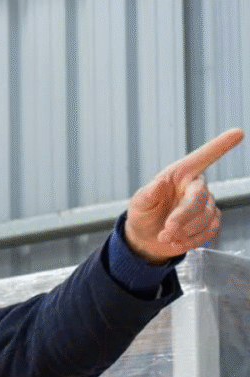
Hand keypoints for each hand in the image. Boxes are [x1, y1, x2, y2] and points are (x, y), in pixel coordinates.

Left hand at [124, 128, 243, 263]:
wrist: (146, 239)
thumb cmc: (143, 215)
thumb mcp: (139, 204)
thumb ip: (148, 194)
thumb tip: (158, 182)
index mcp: (180, 175)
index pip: (202, 158)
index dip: (220, 146)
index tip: (237, 133)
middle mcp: (195, 187)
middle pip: (200, 198)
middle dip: (182, 217)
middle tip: (166, 231)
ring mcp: (205, 205)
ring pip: (206, 217)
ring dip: (185, 231)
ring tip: (165, 237)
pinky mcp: (210, 222)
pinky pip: (210, 230)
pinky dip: (193, 239)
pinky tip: (178, 242)